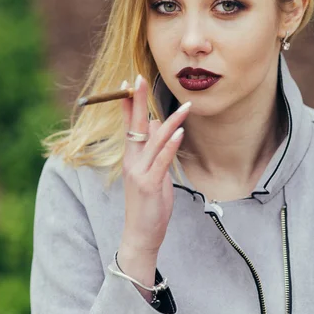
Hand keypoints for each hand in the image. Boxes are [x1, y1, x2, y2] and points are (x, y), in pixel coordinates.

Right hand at [120, 74, 190, 256]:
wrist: (140, 234)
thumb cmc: (147, 204)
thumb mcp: (150, 174)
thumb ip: (152, 150)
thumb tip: (154, 125)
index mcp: (131, 158)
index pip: (127, 125)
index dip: (127, 105)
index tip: (128, 83)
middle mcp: (131, 162)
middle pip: (134, 126)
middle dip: (136, 101)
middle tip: (139, 78)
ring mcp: (139, 173)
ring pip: (153, 140)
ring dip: (170, 121)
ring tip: (186, 105)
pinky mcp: (150, 184)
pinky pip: (162, 160)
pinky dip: (170, 145)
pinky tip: (179, 132)